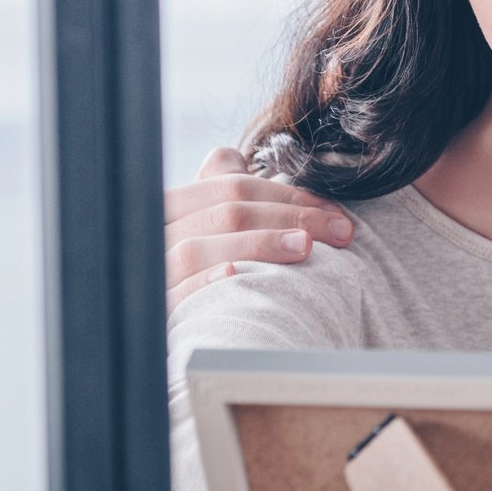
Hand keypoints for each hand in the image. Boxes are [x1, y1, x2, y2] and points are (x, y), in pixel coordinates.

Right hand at [165, 147, 353, 311]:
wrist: (151, 331)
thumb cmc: (185, 272)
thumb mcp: (194, 226)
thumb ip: (212, 193)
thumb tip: (233, 159)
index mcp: (168, 208)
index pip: (232, 188)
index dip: (288, 195)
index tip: (334, 211)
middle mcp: (153, 236)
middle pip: (226, 214)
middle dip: (292, 217)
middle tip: (341, 230)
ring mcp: (150, 274)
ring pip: (198, 250)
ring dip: (257, 244)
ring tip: (305, 247)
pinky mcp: (152, 311)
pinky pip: (173, 293)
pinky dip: (203, 283)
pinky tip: (233, 277)